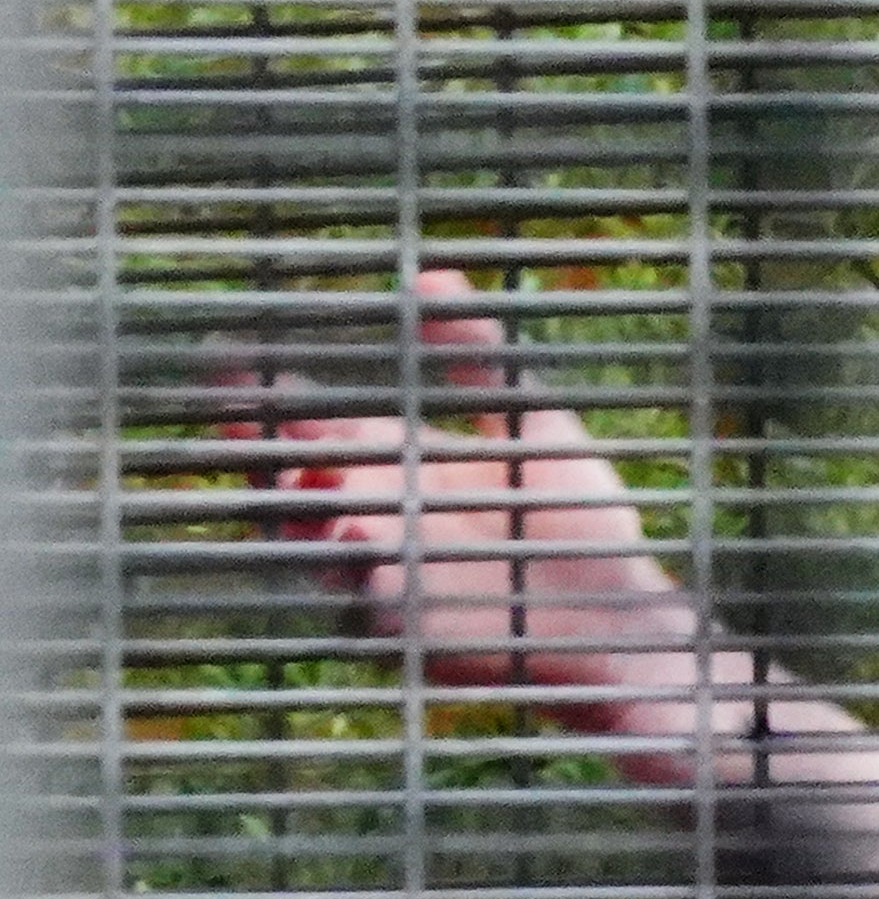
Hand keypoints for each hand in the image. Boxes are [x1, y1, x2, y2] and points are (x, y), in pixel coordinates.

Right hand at [233, 270, 719, 711]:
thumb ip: (483, 361)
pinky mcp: (399, 623)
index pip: (329, 427)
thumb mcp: (535, 428)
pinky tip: (358, 538)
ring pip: (311, 534)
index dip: (281, 402)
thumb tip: (433, 274)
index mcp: (412, 465)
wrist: (620, 616)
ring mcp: (384, 568)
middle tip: (239, 418)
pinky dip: (353, 567)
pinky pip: (356, 594)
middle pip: (300, 477)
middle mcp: (385, 512)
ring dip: (302, 507)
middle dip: (264, 449)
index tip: (237, 365)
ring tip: (307, 475)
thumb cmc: (584, 522)